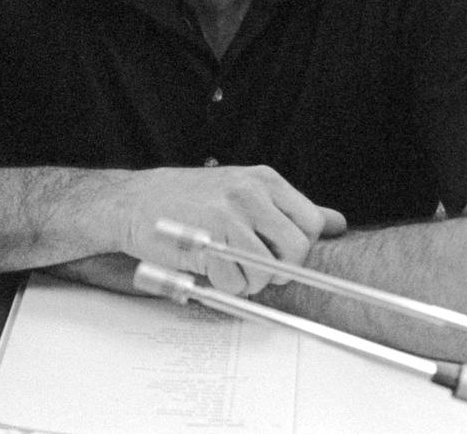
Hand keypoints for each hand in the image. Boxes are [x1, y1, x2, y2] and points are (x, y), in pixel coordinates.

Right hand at [112, 165, 345, 295]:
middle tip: (252, 267)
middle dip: (279, 269)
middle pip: (297, 250)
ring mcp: (228, 217)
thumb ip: (289, 208)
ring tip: (226, 267)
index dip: (299, 248)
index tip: (279, 254)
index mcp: (263, 179)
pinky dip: (226, 287)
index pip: (312, 223)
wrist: (129, 202)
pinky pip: (236, 282)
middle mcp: (249, 193)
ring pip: (269, 271)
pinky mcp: (207, 242)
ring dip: (250, 281)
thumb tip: (337, 223)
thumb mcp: (241, 189)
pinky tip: (209, 270)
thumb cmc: (183, 199)